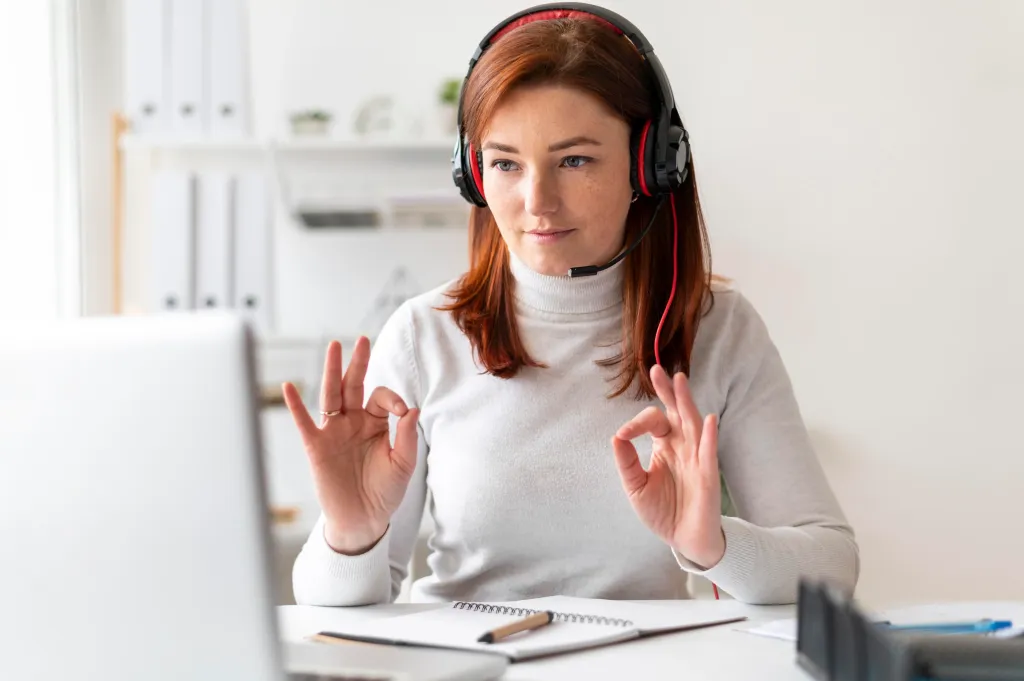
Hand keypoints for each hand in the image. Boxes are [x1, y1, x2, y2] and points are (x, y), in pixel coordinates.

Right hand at [282, 337, 419, 554]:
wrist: (363, 519)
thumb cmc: (384, 492)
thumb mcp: (403, 464)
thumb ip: (407, 437)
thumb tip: (411, 409)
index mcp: (375, 423)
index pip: (381, 397)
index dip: (392, 399)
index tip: (401, 411)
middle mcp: (353, 422)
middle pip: (353, 385)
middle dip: (357, 363)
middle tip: (361, 340)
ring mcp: (333, 432)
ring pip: (331, 395)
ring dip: (331, 371)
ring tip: (333, 346)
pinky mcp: (317, 446)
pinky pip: (304, 422)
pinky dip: (295, 405)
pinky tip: (289, 386)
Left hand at [611, 364, 724, 568]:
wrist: (683, 539)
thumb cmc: (662, 511)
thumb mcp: (635, 486)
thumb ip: (626, 462)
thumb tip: (617, 436)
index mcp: (665, 446)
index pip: (653, 421)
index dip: (637, 422)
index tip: (624, 434)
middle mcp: (682, 446)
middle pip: (676, 412)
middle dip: (668, 391)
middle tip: (657, 369)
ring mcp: (697, 458)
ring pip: (692, 424)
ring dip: (686, 403)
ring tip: (680, 381)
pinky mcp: (708, 475)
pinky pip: (709, 452)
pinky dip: (709, 436)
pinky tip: (708, 419)